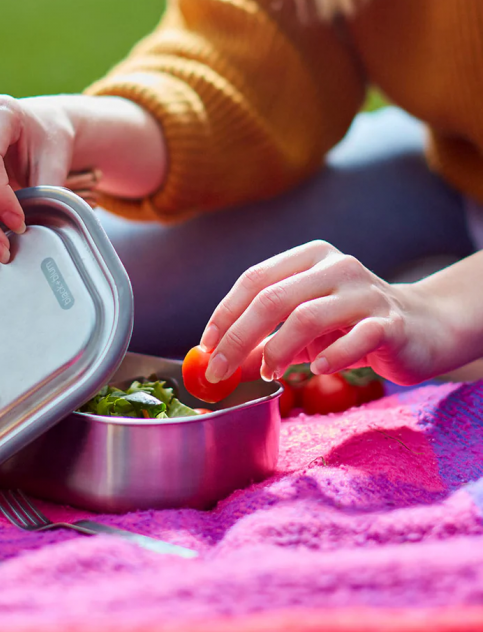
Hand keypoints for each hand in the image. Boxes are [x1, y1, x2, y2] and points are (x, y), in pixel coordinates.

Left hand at [199, 240, 449, 386]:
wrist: (425, 327)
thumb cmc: (353, 325)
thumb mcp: (304, 329)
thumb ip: (265, 340)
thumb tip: (219, 363)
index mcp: (310, 257)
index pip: (255, 279)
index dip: (225, 313)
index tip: (206, 346)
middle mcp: (336, 266)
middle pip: (273, 298)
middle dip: (239, 337)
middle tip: (220, 371)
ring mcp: (366, 292)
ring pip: (307, 316)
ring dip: (278, 351)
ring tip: (269, 374)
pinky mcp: (391, 322)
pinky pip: (354, 339)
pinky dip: (331, 357)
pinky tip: (318, 371)